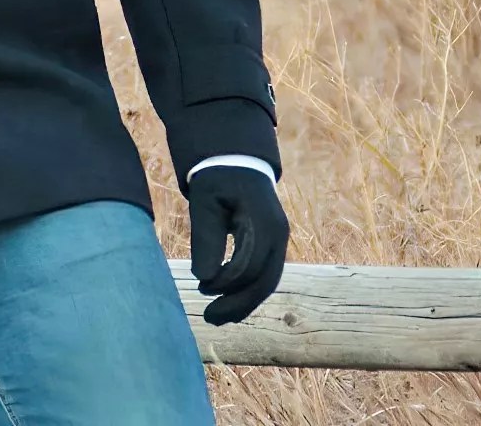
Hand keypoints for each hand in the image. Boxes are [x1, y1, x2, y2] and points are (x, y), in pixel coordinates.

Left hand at [186, 164, 288, 325]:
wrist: (237, 162)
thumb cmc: (217, 180)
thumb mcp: (205, 204)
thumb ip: (205, 239)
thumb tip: (202, 278)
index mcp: (263, 222)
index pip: (249, 265)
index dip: (225, 282)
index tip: (200, 286)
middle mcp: (279, 234)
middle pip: (265, 281)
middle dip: (238, 303)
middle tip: (208, 317)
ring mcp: (280, 240)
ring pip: (268, 282)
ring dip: (243, 303)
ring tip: (216, 317)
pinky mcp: (274, 246)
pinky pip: (266, 275)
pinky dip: (248, 292)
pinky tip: (228, 303)